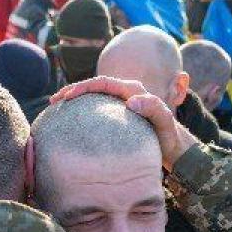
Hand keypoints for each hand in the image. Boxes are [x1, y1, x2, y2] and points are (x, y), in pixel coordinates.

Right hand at [50, 77, 198, 171]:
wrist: (176, 148)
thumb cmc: (170, 137)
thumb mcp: (165, 123)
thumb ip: (153, 109)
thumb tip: (130, 102)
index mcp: (133, 90)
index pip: (102, 83)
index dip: (83, 87)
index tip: (66, 97)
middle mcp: (126, 92)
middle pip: (94, 86)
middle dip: (72, 90)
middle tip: (54, 101)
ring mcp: (122, 103)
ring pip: (94, 96)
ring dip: (75, 99)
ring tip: (57, 108)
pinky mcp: (119, 114)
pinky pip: (97, 108)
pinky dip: (83, 110)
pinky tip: (71, 121)